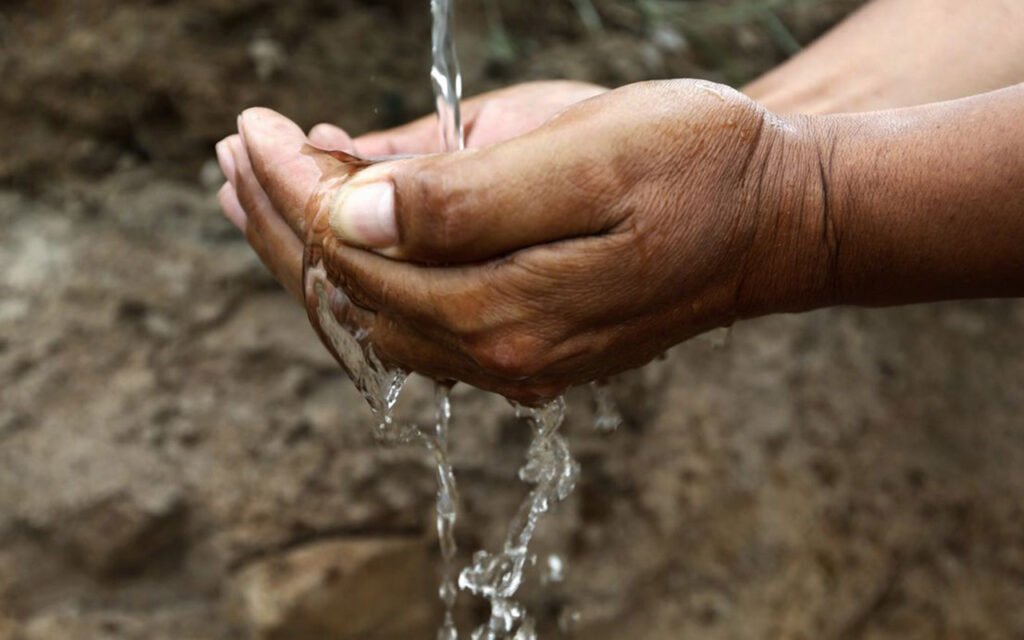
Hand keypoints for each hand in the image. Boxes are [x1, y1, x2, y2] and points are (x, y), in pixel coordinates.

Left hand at [219, 80, 830, 402]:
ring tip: (254, 193)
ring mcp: (512, 360)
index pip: (357, 251)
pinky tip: (337, 233)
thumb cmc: (698, 167)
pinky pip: (413, 320)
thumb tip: (350, 210)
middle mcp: (501, 353)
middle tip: (231, 156)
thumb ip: (468, 195)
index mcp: (509, 308)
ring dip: (308, 251)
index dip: (294, 186)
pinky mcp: (526, 349)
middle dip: (280, 220)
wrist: (776, 222)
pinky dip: (360, 273)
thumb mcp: (590, 153)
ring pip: (374, 314)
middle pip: (350, 294)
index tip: (255, 128)